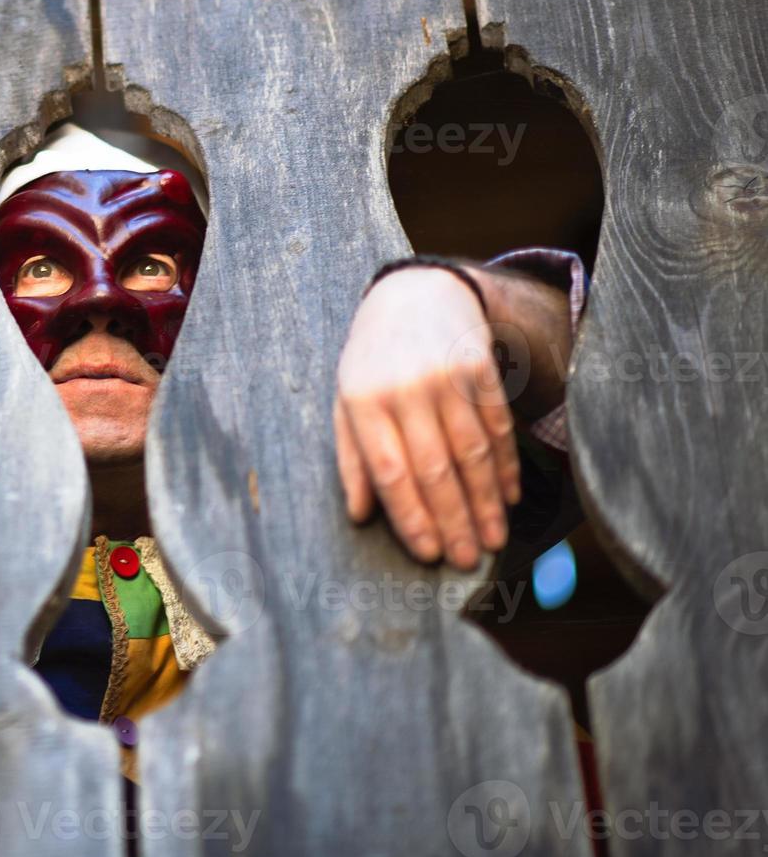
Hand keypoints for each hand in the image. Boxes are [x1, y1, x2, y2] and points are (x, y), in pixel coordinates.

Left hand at [334, 267, 519, 569]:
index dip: (414, 518)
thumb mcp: (346, 403)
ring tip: (495, 538)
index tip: (430, 554)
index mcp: (363, 402)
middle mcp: (405, 390)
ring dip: (487, 502)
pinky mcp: (480, 367)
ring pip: (472, 452)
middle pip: (436, 469)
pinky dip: (506, 465)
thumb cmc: (372, 362)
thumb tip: (360, 515)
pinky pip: (497, 426)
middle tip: (470, 561)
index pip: (392, 473)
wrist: (414, 295)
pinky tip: (510, 496)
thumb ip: (352, 459)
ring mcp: (446, 376)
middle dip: (456, 521)